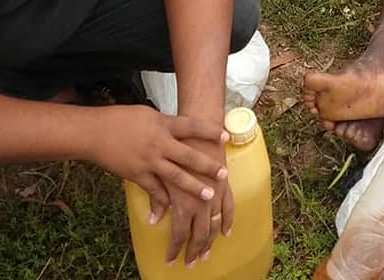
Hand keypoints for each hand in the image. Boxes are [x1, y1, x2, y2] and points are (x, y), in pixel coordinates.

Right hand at [86, 105, 227, 222]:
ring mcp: (149, 161)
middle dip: (207, 165)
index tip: (226, 137)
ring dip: (193, 188)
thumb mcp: (149, 114)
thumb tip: (181, 129)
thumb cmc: (121, 119)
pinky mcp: (137, 175)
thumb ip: (166, 124)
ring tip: (208, 196)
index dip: (210, 132)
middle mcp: (159, 144)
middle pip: (188, 156)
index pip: (192, 127)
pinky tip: (171, 212)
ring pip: (175, 177)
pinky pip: (154, 190)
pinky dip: (162, 202)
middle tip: (223, 174)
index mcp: (163, 125)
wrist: (95, 133)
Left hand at [162, 138, 233, 267]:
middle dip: (195, 251)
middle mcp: (201, 198)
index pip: (179, 233)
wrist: (198, 120)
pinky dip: (229, 219)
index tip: (170, 261)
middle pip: (200, 232)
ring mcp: (216, 190)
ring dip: (211, 241)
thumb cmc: (179, 152)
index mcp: (182, 196)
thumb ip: (157, 197)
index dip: (175, 249)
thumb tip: (153, 220)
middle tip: (191, 265)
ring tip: (207, 254)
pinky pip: (230, 203)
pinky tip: (226, 231)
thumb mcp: (159, 171)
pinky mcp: (225, 181)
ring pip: (215, 222)